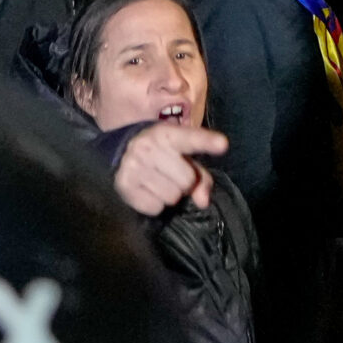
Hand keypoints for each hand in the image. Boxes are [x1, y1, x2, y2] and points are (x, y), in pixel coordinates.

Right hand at [112, 123, 226, 215]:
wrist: (120, 154)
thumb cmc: (160, 154)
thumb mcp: (181, 155)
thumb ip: (200, 175)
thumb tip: (203, 202)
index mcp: (167, 134)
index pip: (191, 139)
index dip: (207, 141)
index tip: (222, 144)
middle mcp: (148, 147)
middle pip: (186, 180)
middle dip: (183, 183)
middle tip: (171, 175)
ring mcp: (134, 166)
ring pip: (171, 197)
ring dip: (168, 195)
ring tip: (157, 182)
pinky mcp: (124, 185)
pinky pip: (155, 208)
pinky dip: (154, 204)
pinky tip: (146, 190)